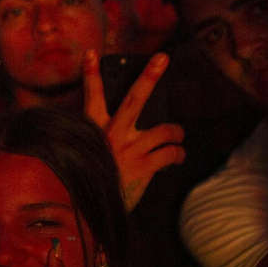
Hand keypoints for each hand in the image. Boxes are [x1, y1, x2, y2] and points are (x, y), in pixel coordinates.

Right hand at [82, 51, 184, 211]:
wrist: (90, 212)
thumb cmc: (91, 181)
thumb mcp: (89, 155)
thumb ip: (103, 138)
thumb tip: (130, 129)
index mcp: (92, 130)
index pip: (90, 97)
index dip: (90, 74)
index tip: (92, 53)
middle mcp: (111, 135)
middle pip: (134, 99)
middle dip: (149, 77)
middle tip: (161, 58)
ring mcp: (128, 150)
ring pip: (165, 130)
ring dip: (176, 133)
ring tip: (177, 137)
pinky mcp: (144, 167)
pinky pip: (171, 153)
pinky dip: (178, 154)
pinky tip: (177, 157)